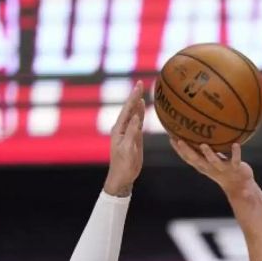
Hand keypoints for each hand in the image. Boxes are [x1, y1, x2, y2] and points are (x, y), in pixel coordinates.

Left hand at [104, 81, 145, 196]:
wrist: (122, 177)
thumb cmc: (123, 165)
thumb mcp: (128, 148)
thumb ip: (132, 132)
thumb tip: (137, 116)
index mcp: (119, 129)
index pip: (127, 110)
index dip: (133, 97)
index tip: (138, 86)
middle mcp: (122, 128)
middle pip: (129, 109)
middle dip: (135, 96)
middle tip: (140, 83)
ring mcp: (128, 132)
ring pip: (133, 114)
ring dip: (137, 102)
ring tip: (141, 91)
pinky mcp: (133, 137)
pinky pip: (138, 122)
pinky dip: (140, 113)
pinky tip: (142, 107)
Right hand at [171, 140, 255, 196]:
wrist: (240, 186)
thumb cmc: (224, 170)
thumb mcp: (212, 161)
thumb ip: (205, 150)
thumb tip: (199, 132)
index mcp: (203, 166)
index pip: (188, 158)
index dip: (178, 150)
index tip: (170, 137)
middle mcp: (211, 168)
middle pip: (196, 160)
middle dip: (187, 151)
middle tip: (179, 140)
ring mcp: (222, 168)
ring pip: (214, 161)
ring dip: (208, 154)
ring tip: (203, 145)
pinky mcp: (236, 168)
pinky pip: (235, 159)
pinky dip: (236, 152)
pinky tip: (236, 144)